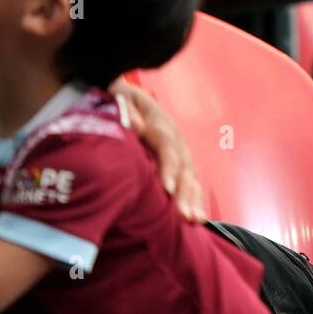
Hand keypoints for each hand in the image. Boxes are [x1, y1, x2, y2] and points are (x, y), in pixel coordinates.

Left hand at [116, 82, 208, 222]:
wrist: (122, 94)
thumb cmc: (116, 98)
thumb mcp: (118, 96)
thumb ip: (127, 108)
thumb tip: (136, 127)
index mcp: (159, 121)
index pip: (167, 145)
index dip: (170, 167)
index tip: (168, 188)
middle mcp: (174, 137)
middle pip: (184, 165)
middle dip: (187, 191)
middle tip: (185, 215)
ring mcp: (178, 149)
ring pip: (190, 175)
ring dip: (194, 198)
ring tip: (195, 220)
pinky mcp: (177, 160)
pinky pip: (188, 180)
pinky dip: (194, 198)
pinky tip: (196, 218)